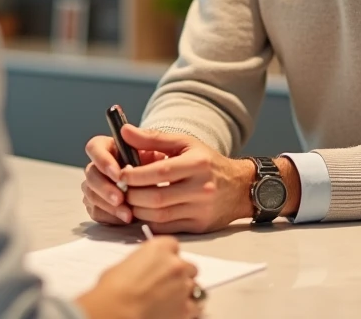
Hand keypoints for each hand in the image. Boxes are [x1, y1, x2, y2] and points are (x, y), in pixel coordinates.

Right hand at [75, 236, 201, 318]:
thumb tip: (143, 271)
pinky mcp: (186, 308)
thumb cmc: (113, 289)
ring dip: (185, 292)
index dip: (168, 256)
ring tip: (171, 301)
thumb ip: (142, 263)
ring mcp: (184, 286)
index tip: (162, 264)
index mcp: (160, 247)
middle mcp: (176, 264)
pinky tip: (175, 312)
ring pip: (195, 286)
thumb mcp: (124, 265)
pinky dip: (188, 310)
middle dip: (179, 275)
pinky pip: (195, 307)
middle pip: (188, 266)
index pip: (173, 246)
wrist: (116, 311)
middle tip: (166, 284)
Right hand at [82, 129, 167, 224]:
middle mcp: (101, 166)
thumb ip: (146, 138)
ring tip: (128, 214)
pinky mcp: (101, 205)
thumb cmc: (167, 162)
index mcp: (111, 147)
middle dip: (104, 188)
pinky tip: (125, 219)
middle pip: (90, 174)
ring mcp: (98, 186)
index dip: (102, 161)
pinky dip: (110, 216)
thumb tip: (126, 129)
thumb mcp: (164, 147)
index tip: (118, 174)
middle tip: (121, 199)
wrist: (175, 185)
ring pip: (91, 195)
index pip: (94, 148)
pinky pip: (97, 212)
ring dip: (108, 205)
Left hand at [118, 126, 255, 233]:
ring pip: (159, 216)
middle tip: (120, 189)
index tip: (120, 173)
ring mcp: (201, 210)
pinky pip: (167, 228)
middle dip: (133, 195)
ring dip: (138, 210)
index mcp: (198, 164)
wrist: (240, 188)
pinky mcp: (199, 226)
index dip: (135, 175)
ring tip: (129, 200)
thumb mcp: (185, 144)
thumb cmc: (208, 162)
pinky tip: (144, 211)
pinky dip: (150, 221)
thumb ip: (153, 138)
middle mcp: (202, 188)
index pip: (160, 172)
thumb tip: (124, 132)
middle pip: (157, 198)